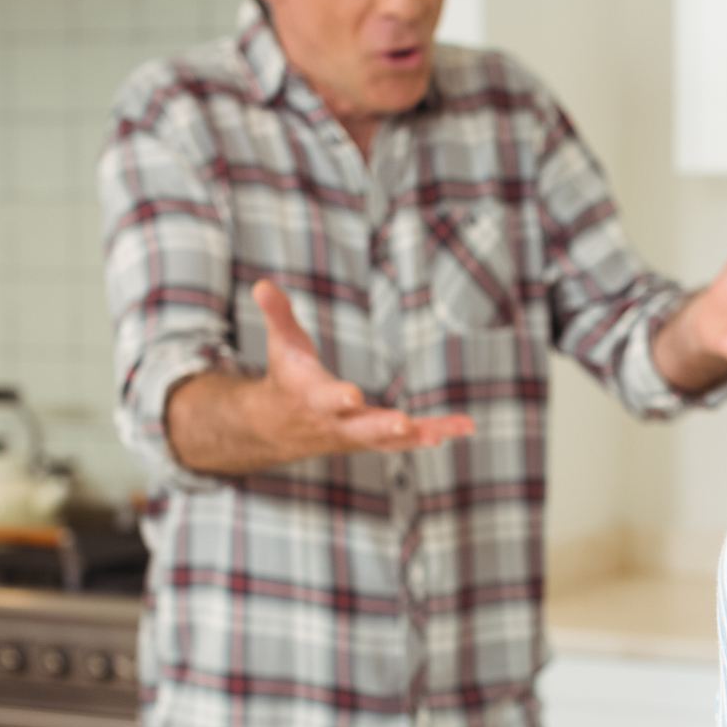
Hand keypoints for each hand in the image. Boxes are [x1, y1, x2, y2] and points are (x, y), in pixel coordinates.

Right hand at [165, 281, 475, 474]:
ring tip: (452, 430)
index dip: (337, 398)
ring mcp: (357, 436)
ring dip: (421, 434)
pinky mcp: (375, 440)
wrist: (277, 428)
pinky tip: (465, 427)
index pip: (324, 398)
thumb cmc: (287, 377)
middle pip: (360, 427)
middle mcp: (336, 422)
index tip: (352, 396)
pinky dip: (435, 433)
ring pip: (391, 440)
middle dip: (381, 426)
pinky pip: (407, 441)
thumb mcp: (282, 344)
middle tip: (402, 423)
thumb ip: (277, 315)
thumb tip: (261, 285)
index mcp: (311, 397)